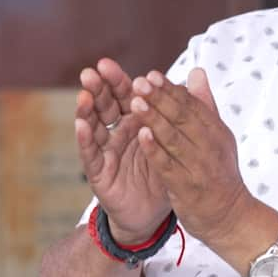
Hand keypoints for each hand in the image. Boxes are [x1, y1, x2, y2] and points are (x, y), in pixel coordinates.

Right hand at [75, 58, 170, 242]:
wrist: (154, 212)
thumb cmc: (162, 172)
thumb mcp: (172, 139)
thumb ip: (180, 107)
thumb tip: (195, 73)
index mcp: (134, 121)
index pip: (122, 95)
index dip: (115, 81)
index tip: (106, 64)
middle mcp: (116, 133)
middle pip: (104, 106)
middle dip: (96, 89)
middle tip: (91, 73)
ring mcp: (106, 151)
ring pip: (93, 126)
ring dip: (87, 110)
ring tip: (84, 95)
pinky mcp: (99, 172)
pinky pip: (91, 154)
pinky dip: (85, 139)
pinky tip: (81, 126)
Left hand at [131, 68, 249, 247]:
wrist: (229, 216)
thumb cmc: (218, 172)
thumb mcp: (217, 137)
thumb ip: (204, 104)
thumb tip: (196, 71)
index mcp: (215, 131)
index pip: (192, 105)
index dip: (170, 89)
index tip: (151, 74)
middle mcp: (209, 146)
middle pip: (182, 118)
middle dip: (160, 98)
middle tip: (139, 82)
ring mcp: (198, 167)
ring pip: (174, 139)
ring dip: (154, 119)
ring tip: (135, 102)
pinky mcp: (186, 187)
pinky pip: (168, 165)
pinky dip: (155, 150)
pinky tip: (141, 135)